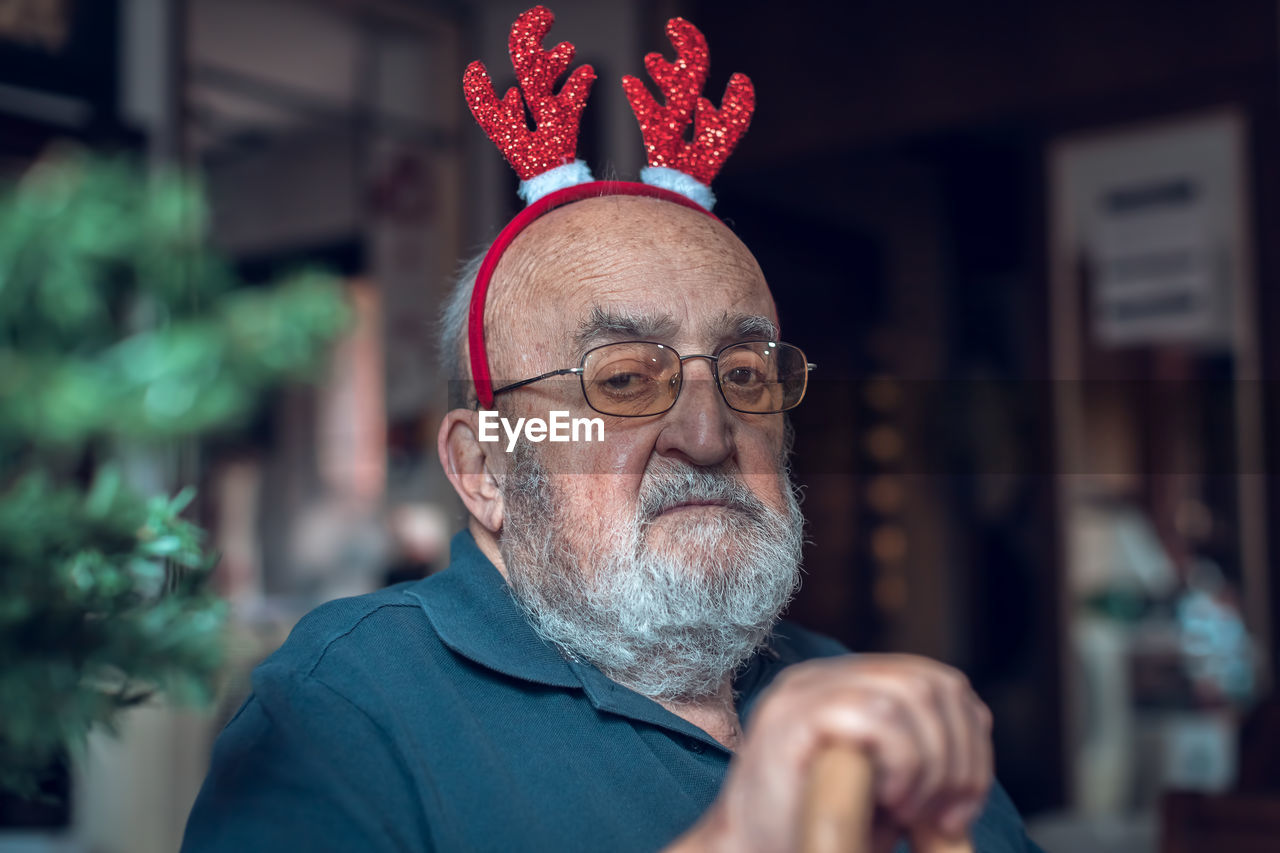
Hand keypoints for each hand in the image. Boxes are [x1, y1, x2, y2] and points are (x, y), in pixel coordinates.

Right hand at [673, 654, 992, 852]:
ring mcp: (803, 691)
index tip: (961, 809)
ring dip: (931, 764)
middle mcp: (825, 676)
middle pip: (934, 683)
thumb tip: (975, 755)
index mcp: (847, 685)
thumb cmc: (813, 831)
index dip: (970, 742)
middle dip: (960, 758)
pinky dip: (902, 762)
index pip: (940, 682)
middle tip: (943, 818)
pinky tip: (888, 799)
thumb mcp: (884, 790)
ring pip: (910, 694)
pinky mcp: (789, 717)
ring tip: (908, 810)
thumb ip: (924, 762)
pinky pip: (874, 714)